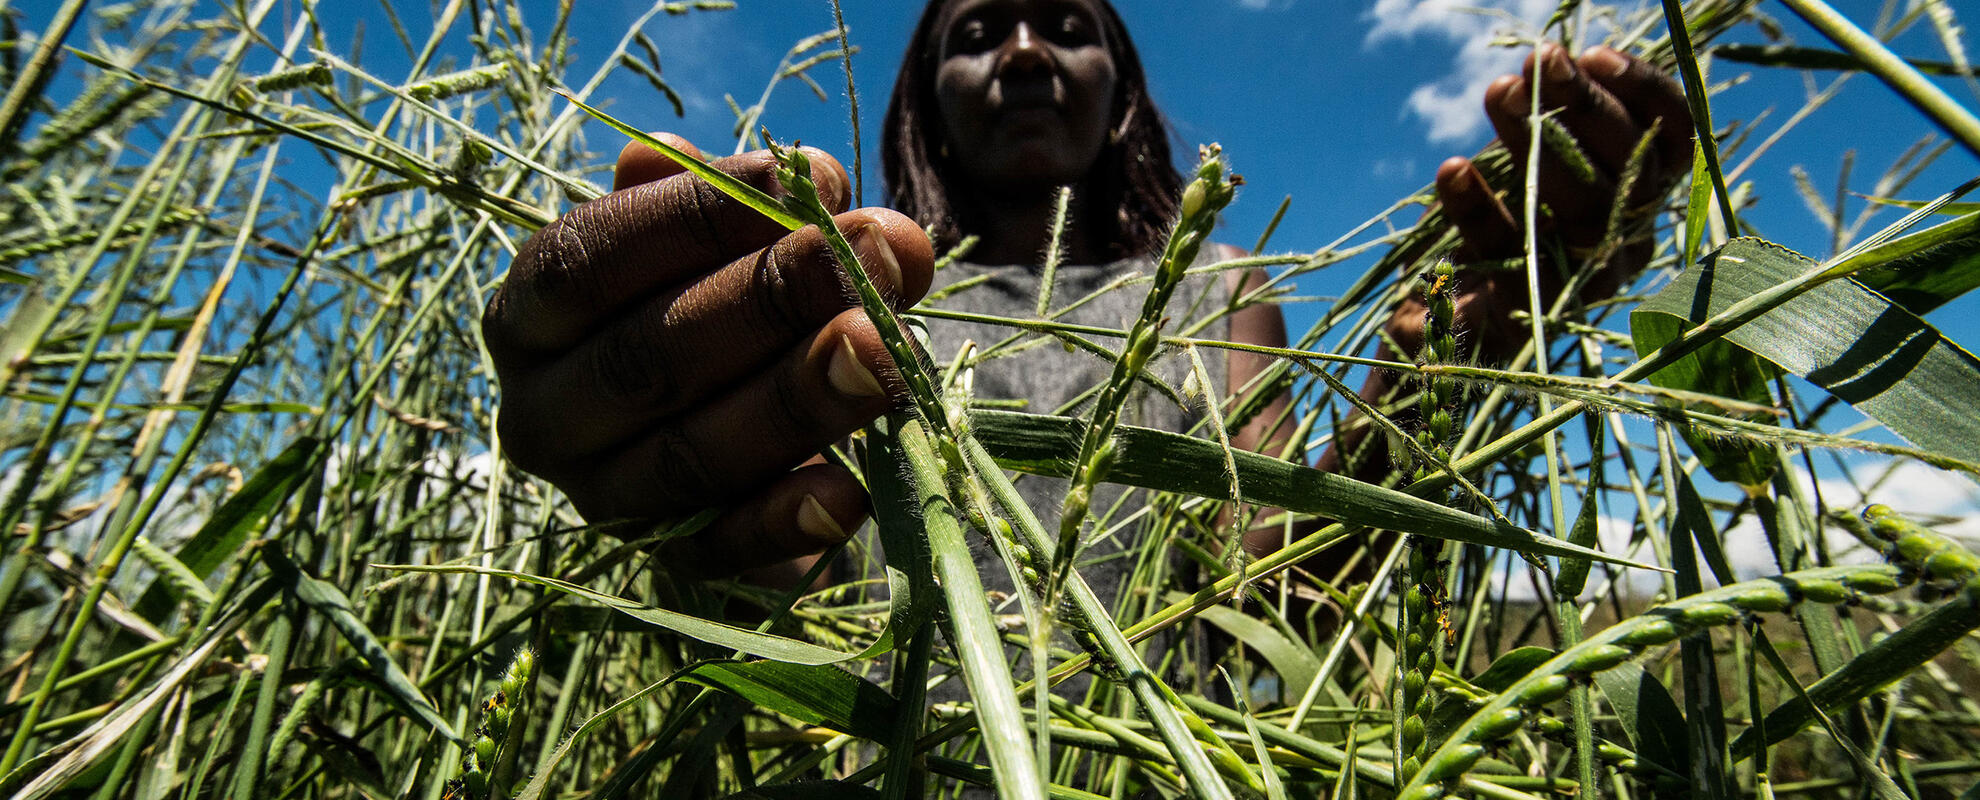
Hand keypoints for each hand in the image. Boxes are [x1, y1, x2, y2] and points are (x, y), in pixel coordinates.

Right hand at [483, 135, 934, 577]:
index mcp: (528, 317)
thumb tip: (820, 181)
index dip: (696, 216)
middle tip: (873, 252)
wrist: (722, 436)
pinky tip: (851, 492)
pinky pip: (726, 549)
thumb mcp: (713, 245)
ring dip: (795, 399)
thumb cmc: (708, 303)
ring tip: (883, 348)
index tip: (806, 178)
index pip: (590, 261)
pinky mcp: (673, 563)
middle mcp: (543, 415)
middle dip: (766, 301)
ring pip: (691, 455)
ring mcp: (602, 499)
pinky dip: (787, 520)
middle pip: (647, 358)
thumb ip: (758, 207)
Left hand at [1391, 43, 1693, 362]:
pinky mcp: (1529, 317)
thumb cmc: (1492, 228)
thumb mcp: (1526, 170)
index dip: (1645, 94)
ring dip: (1538, 143)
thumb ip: (1551, 126)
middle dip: (1585, 107)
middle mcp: (1625, 244)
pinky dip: (1478, 208)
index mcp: (1641, 200)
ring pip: (1582, 209)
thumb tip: (1547, 65)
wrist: (1437, 327)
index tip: (1596, 53)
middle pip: (1627, 171)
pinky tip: (1451, 168)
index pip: (1674, 142)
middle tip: (1541, 61)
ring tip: (1500, 91)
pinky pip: (1510, 255)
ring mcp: (1582, 285)